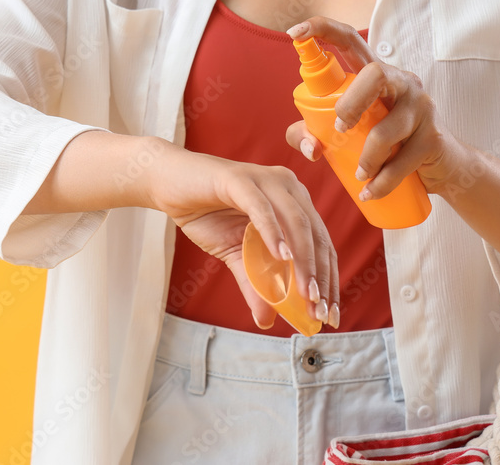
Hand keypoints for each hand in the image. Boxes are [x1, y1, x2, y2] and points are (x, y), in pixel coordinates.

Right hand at [147, 139, 340, 328]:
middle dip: (320, 276)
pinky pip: (262, 208)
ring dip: (303, 260)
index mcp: (295, 203)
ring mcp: (266, 179)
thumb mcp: (234, 255)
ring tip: (306, 293)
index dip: (329, 280)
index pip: (322, 244)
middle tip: (319, 311)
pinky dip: (273, 233)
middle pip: (316, 235)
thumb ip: (254, 283)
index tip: (331, 315)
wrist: (168, 183)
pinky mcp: (240, 178)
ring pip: (296, 222)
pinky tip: (281, 258)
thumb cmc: (206, 214)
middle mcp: (289, 187)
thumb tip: (267, 321)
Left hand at [284, 16, 471, 199]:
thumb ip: (313, 132)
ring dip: (367, 159)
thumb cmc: (388, 145)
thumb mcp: (347, 135)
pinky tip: (370, 192)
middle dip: (351, 102)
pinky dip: (382, 182)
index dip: (322, 30)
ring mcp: (421, 106)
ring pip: (386, 129)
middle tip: (341, 128)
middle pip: (375, 74)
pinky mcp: (434, 136)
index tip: (293, 33)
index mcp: (375, 74)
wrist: (439, 169)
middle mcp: (401, 81)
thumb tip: (311, 147)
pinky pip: (403, 161)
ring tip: (358, 176)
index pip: (350, 40)